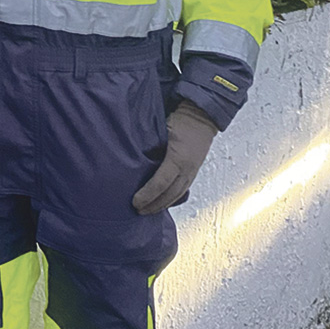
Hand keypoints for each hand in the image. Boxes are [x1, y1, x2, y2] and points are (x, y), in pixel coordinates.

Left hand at [132, 101, 217, 215]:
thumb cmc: (178, 121)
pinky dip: (172, 199)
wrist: (201, 116)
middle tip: (138, 211)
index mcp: (178, 158)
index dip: (147, 195)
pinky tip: (162, 204)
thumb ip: (147, 146)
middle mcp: (188, 168)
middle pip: (169, 194)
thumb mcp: (159, 131)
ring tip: (148, 211)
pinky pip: (183, 190)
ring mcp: (193, 171)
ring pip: (177, 195)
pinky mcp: (194, 172)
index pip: (160, 183)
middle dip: (154, 205)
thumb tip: (128, 158)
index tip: (135, 202)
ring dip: (162, 205)